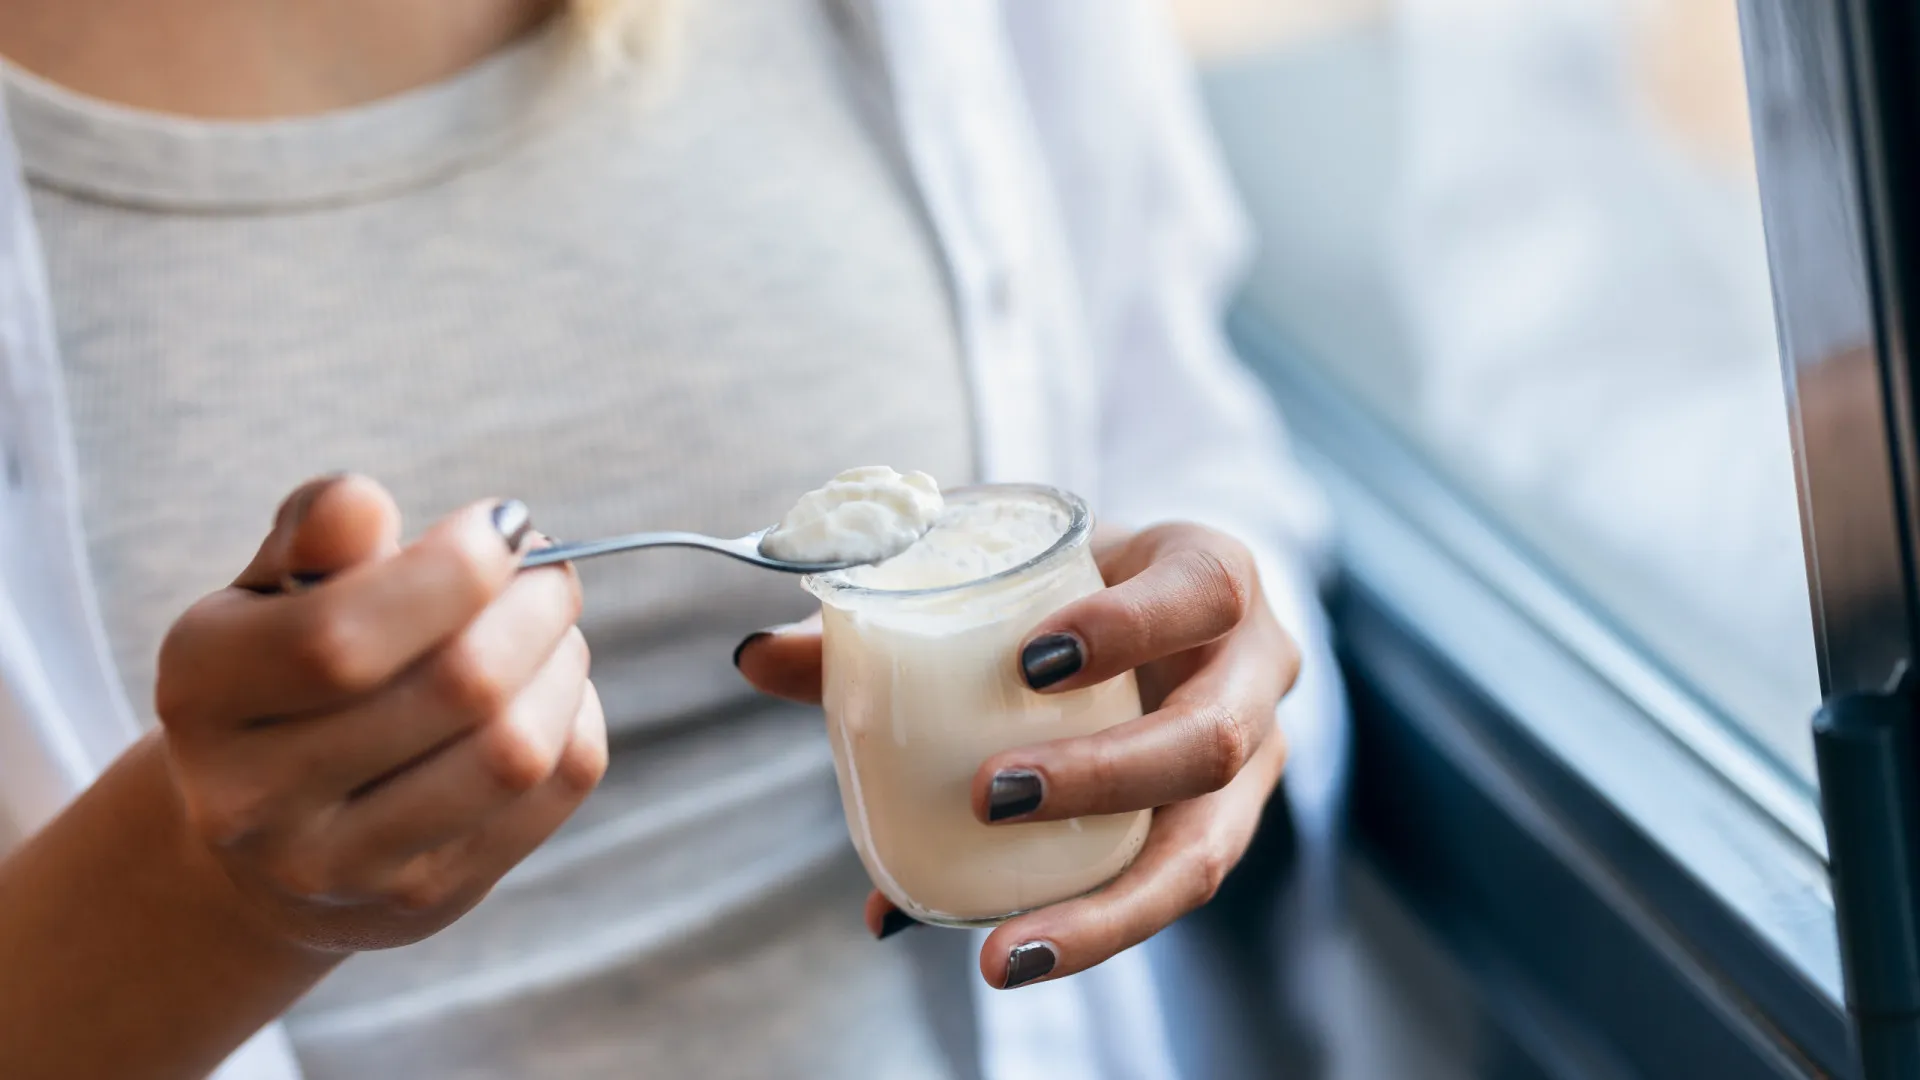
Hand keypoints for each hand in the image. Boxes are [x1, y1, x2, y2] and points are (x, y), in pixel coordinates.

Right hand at [155, 474, 606, 952]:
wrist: (262, 838)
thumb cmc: (286, 673)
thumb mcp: (272, 591)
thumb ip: (315, 535)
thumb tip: (362, 503)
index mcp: (203, 690)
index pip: (342, 636)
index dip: (454, 568)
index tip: (503, 523)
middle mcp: (256, 798)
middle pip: (456, 689)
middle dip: (533, 605)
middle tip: (548, 570)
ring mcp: (344, 867)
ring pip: (515, 749)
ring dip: (563, 662)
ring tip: (551, 626)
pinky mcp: (427, 899)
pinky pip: (553, 790)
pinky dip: (577, 719)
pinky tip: (551, 691)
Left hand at [735, 522, 1297, 987]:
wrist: (1155, 617)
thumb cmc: (1076, 584)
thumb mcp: (1011, 571)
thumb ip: (892, 608)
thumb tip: (756, 658)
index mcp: (1215, 579)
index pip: (1201, 592)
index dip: (1129, 627)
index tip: (1029, 660)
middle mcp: (1255, 674)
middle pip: (1212, 740)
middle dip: (1104, 778)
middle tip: (990, 794)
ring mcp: (1251, 766)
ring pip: (1202, 854)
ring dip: (1101, 905)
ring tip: (1001, 949)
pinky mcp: (1216, 835)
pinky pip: (1158, 898)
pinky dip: (1077, 933)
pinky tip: (994, 955)